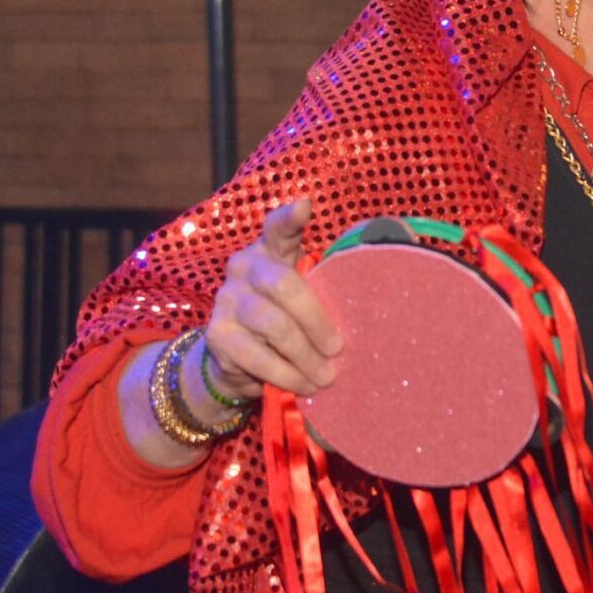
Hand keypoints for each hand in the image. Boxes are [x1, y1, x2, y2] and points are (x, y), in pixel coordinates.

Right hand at [204, 199, 342, 398]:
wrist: (235, 358)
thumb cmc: (286, 319)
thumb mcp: (304, 298)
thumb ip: (325, 289)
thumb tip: (374, 303)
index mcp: (271, 252)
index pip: (278, 229)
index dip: (290, 219)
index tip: (304, 208)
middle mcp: (244, 268)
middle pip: (284, 285)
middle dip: (317, 321)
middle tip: (339, 349)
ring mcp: (227, 300)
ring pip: (274, 325)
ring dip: (305, 356)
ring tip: (326, 377)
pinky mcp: (218, 335)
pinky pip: (258, 357)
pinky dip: (286, 374)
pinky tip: (302, 384)